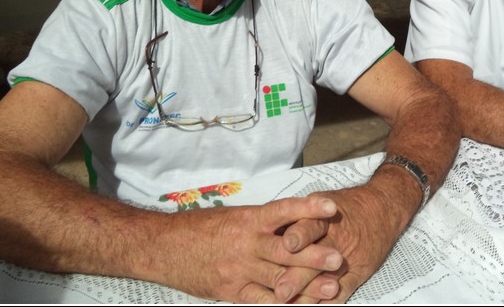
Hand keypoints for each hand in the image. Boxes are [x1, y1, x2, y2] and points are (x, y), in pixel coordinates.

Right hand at [158, 195, 343, 302]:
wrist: (165, 246)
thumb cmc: (201, 227)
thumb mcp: (233, 216)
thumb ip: (262, 221)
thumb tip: (293, 220)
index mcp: (248, 219)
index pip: (283, 210)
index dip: (307, 208)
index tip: (331, 206)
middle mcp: (246, 243)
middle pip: (286, 250)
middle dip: (314, 255)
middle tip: (339, 258)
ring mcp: (240, 269)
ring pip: (278, 278)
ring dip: (307, 285)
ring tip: (332, 289)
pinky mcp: (231, 290)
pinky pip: (260, 301)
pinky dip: (282, 306)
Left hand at [275, 167, 418, 302]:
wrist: (382, 207)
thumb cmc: (345, 205)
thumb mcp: (321, 202)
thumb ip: (297, 218)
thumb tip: (266, 233)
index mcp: (322, 218)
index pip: (310, 226)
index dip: (299, 235)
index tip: (287, 244)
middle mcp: (335, 238)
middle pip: (315, 258)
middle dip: (298, 276)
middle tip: (282, 291)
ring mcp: (348, 258)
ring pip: (327, 279)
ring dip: (310, 296)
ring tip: (296, 306)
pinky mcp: (359, 272)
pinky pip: (343, 291)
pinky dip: (329, 302)